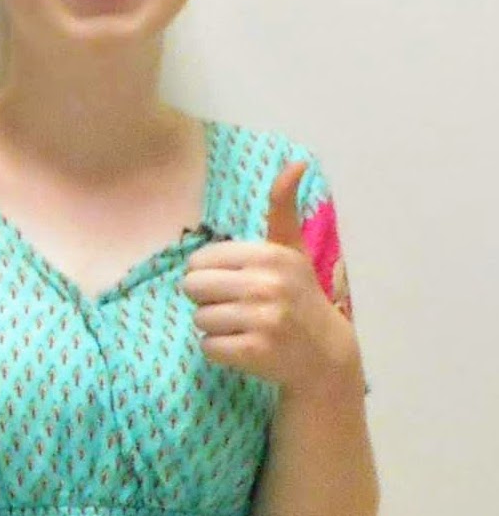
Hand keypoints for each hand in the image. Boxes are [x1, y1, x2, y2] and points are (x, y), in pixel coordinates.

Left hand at [182, 163, 356, 393]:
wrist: (323, 353)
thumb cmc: (300, 295)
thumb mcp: (293, 250)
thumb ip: (283, 209)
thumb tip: (297, 162)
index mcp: (271, 255)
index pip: (200, 260)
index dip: (209, 273)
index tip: (234, 282)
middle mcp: (267, 285)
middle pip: (193, 288)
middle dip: (207, 299)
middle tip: (236, 306)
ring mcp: (261, 320)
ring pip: (199, 318)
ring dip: (214, 326)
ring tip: (243, 326)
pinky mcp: (253, 352)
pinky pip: (208, 346)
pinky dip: (220, 350)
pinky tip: (244, 346)